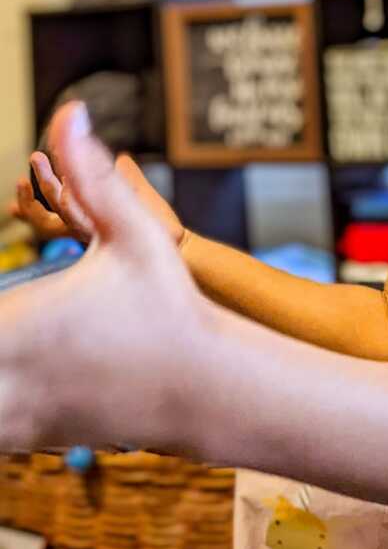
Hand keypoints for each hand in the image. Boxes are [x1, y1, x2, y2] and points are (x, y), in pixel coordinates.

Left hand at [0, 102, 208, 453]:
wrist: (205, 389)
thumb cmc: (170, 307)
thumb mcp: (137, 233)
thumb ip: (91, 175)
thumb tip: (70, 110)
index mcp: (14, 327)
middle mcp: (7, 379)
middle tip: (4, 314)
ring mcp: (16, 417)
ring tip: (9, 348)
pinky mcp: (30, 437)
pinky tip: (12, 377)